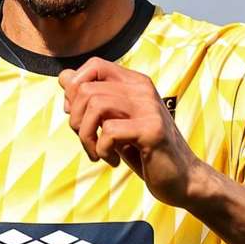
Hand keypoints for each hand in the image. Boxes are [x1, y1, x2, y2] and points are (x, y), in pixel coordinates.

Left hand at [59, 58, 210, 205]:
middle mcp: (143, 89)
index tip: (76, 115)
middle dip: (75, 120)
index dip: (75, 88)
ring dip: (86, 136)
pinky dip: (103, 150)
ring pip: (95, 106)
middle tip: (87, 141)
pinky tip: (113, 161)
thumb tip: (64, 77)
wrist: (180, 178)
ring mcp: (149, 108)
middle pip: (87, 89)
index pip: (94, 65)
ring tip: (97, 153)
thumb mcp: (114, 122)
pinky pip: (109, 131)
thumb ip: (92, 100)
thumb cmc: (144, 150)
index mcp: (135, 83)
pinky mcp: (151, 131)